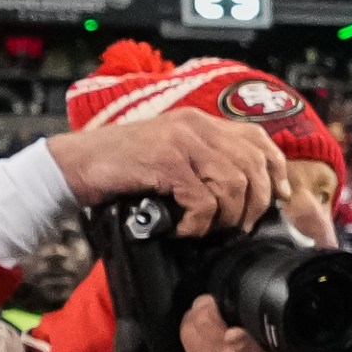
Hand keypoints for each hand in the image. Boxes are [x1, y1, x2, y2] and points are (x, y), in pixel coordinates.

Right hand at [44, 116, 283, 237]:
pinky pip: (203, 201)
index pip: (257, 138)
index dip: (275, 168)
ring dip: (225, 216)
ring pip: (233, 185)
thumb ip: (205, 160)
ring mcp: (180, 142)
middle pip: (253, 166)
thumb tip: (246, 190)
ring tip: (206, 227)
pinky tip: (183, 228)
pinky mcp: (165, 162)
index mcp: (200, 122)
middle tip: (238, 225)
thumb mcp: (171, 154)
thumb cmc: (121, 167)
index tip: (279, 195)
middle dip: (254, 203)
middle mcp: (195, 126)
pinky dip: (198, 223)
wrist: (73, 165)